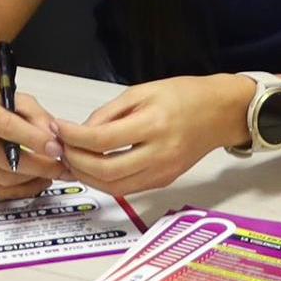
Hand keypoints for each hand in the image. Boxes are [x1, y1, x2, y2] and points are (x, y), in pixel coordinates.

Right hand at [0, 77, 68, 199]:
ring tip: (50, 172)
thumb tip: (53, 138)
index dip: (34, 140)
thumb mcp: (17, 99)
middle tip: (61, 166)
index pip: (6, 126)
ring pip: (4, 179)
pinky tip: (33, 180)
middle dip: (40, 166)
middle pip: (6, 159)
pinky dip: (20, 189)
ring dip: (33, 179)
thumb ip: (38, 116)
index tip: (56, 148)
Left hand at [62, 72, 251, 196]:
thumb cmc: (185, 95)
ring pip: (114, 187)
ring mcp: (163, 171)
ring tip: (73, 159)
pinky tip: (94, 167)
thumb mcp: (143, 91)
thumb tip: (81, 132)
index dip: (74, 136)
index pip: (102, 139)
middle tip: (61, 148)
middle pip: (105, 170)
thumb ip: (110, 113)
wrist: (221, 113)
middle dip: (75, 161)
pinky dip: (105, 181)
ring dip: (87, 177)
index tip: (59, 128)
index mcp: (154, 124)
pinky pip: (128, 189)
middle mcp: (160, 153)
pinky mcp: (164, 181)